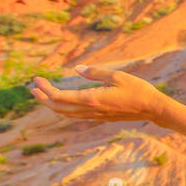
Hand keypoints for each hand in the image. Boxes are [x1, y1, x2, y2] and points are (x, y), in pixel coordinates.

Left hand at [30, 65, 166, 122]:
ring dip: (51, 105)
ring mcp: (95, 116)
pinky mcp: (100, 117)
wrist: (153, 109)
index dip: (44, 88)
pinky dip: (63, 110)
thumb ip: (95, 72)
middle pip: (57, 108)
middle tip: (32, 88)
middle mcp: (90, 110)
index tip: (37, 79)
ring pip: (65, 114)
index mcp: (91, 99)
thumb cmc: (138, 90)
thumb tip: (77, 68)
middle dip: (42, 98)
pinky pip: (75, 115)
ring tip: (42, 96)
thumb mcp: (117, 76)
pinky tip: (62, 104)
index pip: (58, 96)